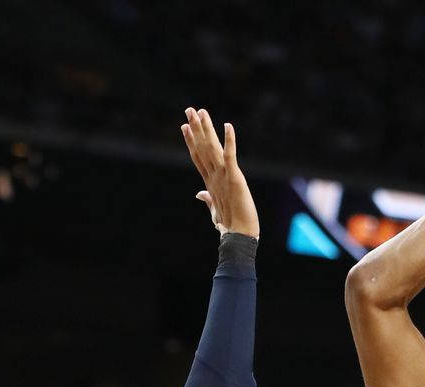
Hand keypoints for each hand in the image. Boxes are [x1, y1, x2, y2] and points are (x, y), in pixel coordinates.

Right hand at [180, 107, 258, 237]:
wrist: (239, 237)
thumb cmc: (229, 226)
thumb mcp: (215, 210)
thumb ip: (207, 199)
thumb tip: (199, 194)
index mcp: (210, 182)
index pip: (198, 157)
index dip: (191, 141)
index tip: (185, 126)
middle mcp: (213, 176)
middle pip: (202, 148)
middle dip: (195, 128)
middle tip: (189, 110)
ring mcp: (223, 176)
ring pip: (212, 148)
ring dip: (206, 129)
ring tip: (200, 112)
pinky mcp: (235, 178)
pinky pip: (231, 156)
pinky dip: (230, 141)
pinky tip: (227, 125)